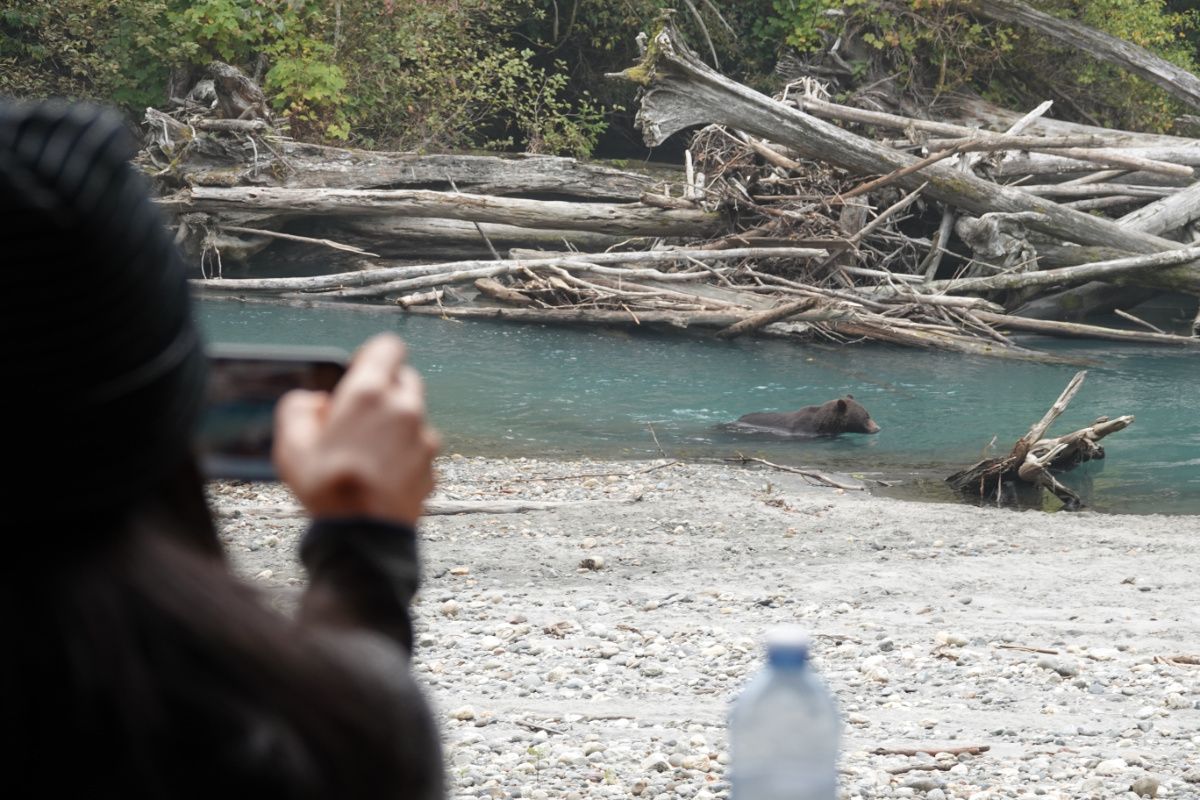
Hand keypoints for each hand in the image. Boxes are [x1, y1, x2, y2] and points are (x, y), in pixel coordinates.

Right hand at [273, 334, 438, 526]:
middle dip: (384, 388)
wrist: (364, 535)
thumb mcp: (292, 443)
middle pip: (405, 379)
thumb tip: (314, 402)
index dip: (372, 354)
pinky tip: (381, 473)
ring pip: (413, 415)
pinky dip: (403, 452)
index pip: (388, 347)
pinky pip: (417, 448)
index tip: (358, 368)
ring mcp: (423, 438)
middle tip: (359, 412)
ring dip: (394, 423)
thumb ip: (298, 407)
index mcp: (370, 393)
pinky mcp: (432, 465)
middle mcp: (405, 408)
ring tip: (366, 450)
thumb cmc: (327, 487)